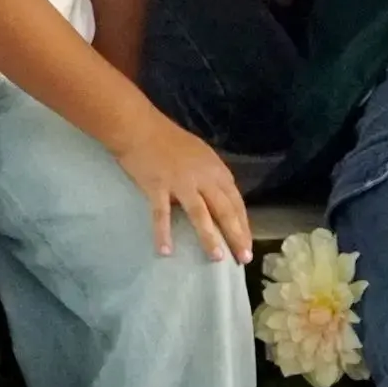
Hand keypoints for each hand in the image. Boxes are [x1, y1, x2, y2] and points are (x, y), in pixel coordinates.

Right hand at [112, 111, 253, 261]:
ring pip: (200, 213)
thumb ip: (211, 177)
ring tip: (217, 258)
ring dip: (209, 237)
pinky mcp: (158, 186)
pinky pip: (161, 214)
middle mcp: (203, 176)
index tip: (248, 244)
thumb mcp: (200, 155)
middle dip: (237, 235)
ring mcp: (180, 182)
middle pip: (224, 209)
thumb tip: (221, 200)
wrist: (140, 128)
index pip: (235, 201)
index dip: (243, 224)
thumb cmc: (169, 141)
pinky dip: (163, 233)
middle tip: (244, 259)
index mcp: (215, 169)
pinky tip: (165, 252)